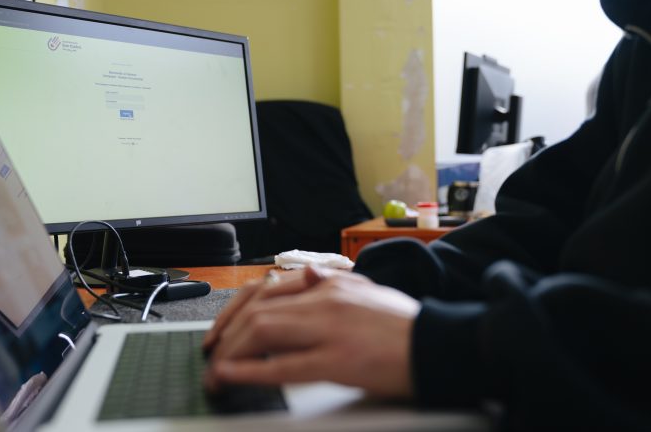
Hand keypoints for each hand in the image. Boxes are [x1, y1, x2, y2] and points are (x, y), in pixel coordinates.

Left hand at [205, 265, 420, 398]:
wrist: (439, 344)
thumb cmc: (404, 325)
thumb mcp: (365, 293)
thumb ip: (333, 285)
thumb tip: (310, 275)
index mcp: (330, 282)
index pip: (265, 288)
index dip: (234, 311)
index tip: (220, 331)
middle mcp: (325, 297)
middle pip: (257, 309)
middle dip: (225, 335)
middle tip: (211, 356)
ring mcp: (330, 328)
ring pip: (262, 330)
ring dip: (230, 353)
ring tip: (215, 372)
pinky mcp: (338, 360)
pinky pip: (283, 365)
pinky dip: (249, 370)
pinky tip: (231, 375)